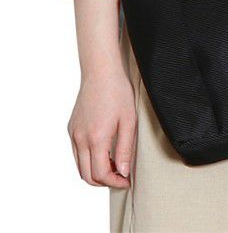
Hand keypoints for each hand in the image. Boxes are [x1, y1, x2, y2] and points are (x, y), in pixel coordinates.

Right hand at [69, 0, 135, 187]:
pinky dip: (88, 160)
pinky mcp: (71, 128)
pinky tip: (104, 152)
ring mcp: (73, 133)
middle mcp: (80, 139)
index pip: (100, 174)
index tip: (126, 181)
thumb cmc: (118, 93)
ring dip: (94, 172)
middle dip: (103, 181)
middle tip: (121, 176)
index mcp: (96, 138)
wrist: (101, 72)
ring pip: (79, 166)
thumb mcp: (128, 121)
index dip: (114, 182)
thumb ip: (125, 149)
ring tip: (114, 165)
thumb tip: (122, 172)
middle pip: (86, 175)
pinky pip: (77, 153)